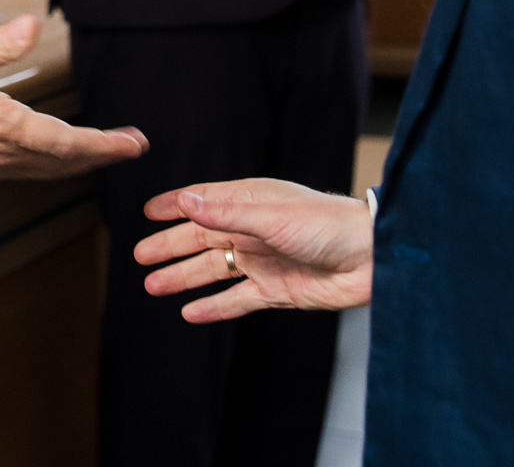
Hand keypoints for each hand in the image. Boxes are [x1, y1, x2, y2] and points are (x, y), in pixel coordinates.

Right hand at [0, 14, 146, 180]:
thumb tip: (33, 26)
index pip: (66, 142)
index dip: (105, 145)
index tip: (134, 144)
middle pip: (62, 163)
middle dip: (101, 155)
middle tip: (131, 147)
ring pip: (44, 171)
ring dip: (77, 162)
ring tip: (103, 150)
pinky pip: (24, 171)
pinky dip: (50, 165)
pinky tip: (53, 155)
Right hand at [133, 178, 373, 321]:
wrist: (373, 260)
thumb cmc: (329, 226)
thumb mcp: (272, 216)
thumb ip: (226, 214)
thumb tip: (186, 202)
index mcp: (251, 202)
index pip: (204, 201)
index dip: (176, 205)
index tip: (147, 212)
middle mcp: (253, 230)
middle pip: (202, 239)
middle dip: (170, 247)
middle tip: (140, 257)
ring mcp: (263, 261)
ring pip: (214, 271)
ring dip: (184, 277)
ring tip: (154, 286)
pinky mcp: (276, 291)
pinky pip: (236, 300)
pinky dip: (213, 306)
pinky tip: (190, 313)